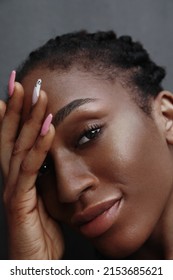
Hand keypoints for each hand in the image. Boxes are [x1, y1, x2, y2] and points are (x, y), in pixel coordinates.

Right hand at [0, 81, 63, 258]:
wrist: (35, 262)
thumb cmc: (40, 232)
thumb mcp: (41, 199)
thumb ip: (40, 178)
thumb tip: (46, 157)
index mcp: (16, 176)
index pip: (11, 138)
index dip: (12, 113)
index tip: (16, 90)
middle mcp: (10, 178)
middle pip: (10, 136)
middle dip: (16, 107)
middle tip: (20, 81)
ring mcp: (12, 189)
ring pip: (18, 147)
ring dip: (27, 119)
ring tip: (36, 95)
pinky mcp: (19, 202)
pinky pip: (30, 169)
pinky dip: (38, 146)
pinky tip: (47, 128)